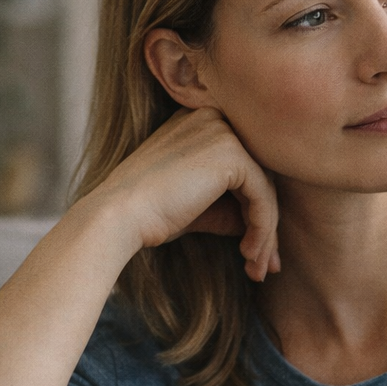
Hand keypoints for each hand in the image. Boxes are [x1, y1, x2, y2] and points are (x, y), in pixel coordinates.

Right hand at [99, 107, 279, 281]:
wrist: (118, 217)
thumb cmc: (151, 215)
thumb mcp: (200, 205)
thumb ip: (233, 205)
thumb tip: (268, 227)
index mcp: (201, 122)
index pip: (245, 165)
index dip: (256, 208)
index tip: (256, 249)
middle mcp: (213, 117)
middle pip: (259, 174)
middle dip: (266, 223)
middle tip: (266, 265)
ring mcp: (222, 131)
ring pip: (265, 187)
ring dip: (267, 233)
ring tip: (257, 268)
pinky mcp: (230, 152)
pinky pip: (263, 195)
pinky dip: (262, 228)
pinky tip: (248, 254)